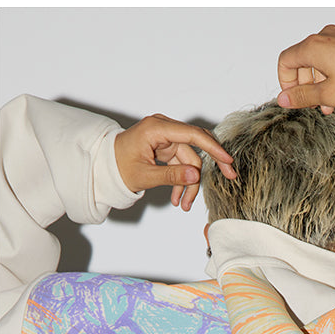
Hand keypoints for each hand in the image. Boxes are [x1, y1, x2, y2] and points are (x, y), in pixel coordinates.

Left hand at [114, 114, 235, 211]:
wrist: (104, 166)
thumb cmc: (118, 167)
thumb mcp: (144, 176)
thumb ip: (171, 176)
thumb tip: (196, 175)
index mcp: (156, 129)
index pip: (192, 135)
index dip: (213, 148)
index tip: (228, 161)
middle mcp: (163, 129)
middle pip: (196, 146)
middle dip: (210, 165)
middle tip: (230, 177)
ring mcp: (166, 138)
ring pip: (190, 160)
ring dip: (189, 183)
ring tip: (183, 205)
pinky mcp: (166, 147)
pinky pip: (182, 163)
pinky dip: (182, 180)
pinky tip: (178, 198)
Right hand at [277, 25, 334, 113]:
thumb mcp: (327, 94)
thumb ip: (302, 97)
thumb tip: (283, 100)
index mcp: (313, 46)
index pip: (285, 61)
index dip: (286, 82)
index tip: (294, 98)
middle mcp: (323, 36)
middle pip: (301, 62)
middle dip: (305, 86)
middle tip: (314, 105)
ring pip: (316, 61)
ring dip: (318, 83)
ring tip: (328, 104)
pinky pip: (330, 57)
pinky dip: (329, 74)